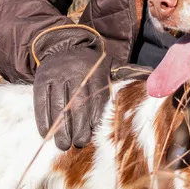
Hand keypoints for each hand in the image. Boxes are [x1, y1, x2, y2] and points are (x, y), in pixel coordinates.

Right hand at [32, 33, 111, 149]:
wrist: (63, 44)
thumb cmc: (90, 63)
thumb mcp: (107, 65)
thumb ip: (122, 76)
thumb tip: (148, 78)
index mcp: (95, 70)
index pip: (96, 98)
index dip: (93, 118)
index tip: (92, 134)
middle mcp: (75, 72)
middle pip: (77, 104)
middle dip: (77, 127)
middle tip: (78, 143)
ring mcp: (57, 75)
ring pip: (59, 106)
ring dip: (61, 128)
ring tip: (63, 144)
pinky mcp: (41, 79)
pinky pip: (42, 103)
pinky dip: (43, 119)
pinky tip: (47, 133)